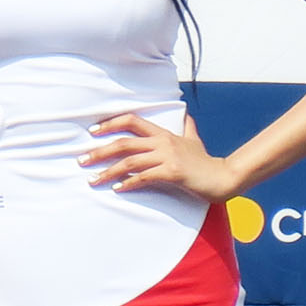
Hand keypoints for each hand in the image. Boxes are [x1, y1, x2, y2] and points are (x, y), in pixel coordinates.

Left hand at [84, 110, 237, 202]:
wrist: (224, 178)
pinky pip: (144, 177)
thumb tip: (186, 116)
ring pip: (129, 161)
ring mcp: (167, 157)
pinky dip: (128, 183)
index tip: (92, 132)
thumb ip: (187, 129)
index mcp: (164, 134)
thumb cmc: (206, 162)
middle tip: (81, 160)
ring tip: (92, 180)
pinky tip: (117, 189)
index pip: (132, 120)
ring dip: (108, 171)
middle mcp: (163, 142)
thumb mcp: (195, 141)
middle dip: (99, 152)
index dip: (111, 124)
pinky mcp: (172, 173)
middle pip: (123, 143)